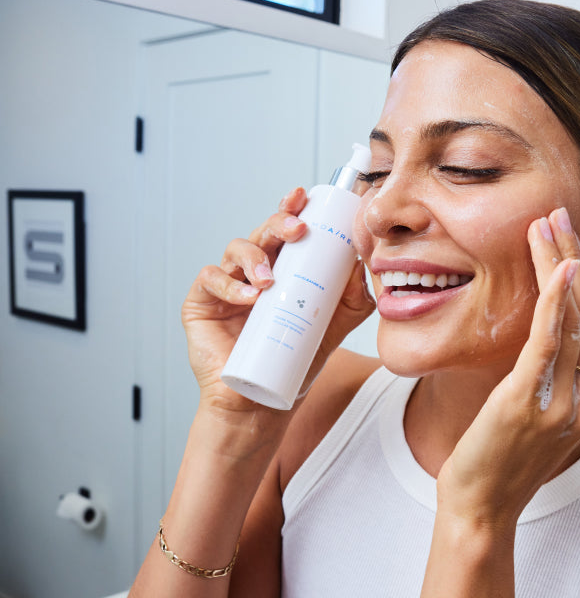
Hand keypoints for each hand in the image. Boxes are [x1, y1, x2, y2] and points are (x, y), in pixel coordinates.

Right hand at [181, 187, 374, 412]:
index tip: (305, 197)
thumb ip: (350, 299)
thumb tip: (361, 264)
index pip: (286, 231)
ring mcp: (226, 284)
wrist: (262, 401)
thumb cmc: (293, 361)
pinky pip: (210, 278)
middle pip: (263, 232)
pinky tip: (248, 297)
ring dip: (254, 257)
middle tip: (297, 230)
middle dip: (279, 223)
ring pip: (235, 248)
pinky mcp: (201, 302)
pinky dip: (229, 284)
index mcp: (283, 268)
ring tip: (269, 281)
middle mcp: (253, 270)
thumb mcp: (331, 326)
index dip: (292, 208)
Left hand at [436, 206, 579, 530]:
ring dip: (558, 265)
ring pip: (570, 319)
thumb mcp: (555, 418)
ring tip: (545, 225)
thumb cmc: (507, 460)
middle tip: (557, 215)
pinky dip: (554, 299)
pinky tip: (555, 265)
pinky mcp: (529, 401)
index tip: (566, 236)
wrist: (480, 508)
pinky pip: (547, 340)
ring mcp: (563, 403)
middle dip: (573, 257)